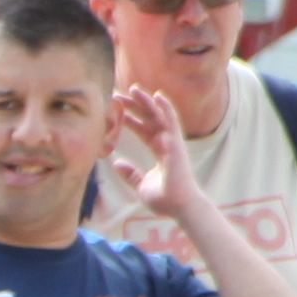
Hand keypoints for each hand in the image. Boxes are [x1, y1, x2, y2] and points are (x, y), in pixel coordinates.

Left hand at [105, 84, 200, 223]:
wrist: (180, 207)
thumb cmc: (165, 199)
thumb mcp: (141, 184)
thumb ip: (130, 173)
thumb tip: (117, 163)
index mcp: (159, 150)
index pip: (142, 130)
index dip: (130, 119)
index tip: (116, 110)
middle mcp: (167, 143)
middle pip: (149, 119)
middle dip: (135, 107)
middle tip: (119, 94)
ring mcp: (173, 142)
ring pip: (159, 116)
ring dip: (147, 102)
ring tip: (134, 88)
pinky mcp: (177, 144)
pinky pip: (171, 122)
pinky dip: (165, 108)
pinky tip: (157, 96)